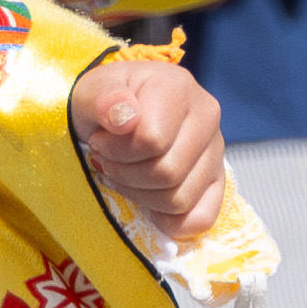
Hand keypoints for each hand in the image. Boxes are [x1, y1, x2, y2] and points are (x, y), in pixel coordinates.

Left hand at [71, 46, 228, 243]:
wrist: (117, 112)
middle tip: (107, 162)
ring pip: (179, 199)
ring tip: (124, 174)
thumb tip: (125, 119)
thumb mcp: (90, 92)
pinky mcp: (216, 181)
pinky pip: (200, 218)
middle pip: (168, 173)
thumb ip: (103, 100)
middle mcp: (207, 116)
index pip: (152, 140)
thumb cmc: (104, 103)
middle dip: (125, 175)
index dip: (117, 151)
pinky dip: (168, 220)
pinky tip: (147, 198)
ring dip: (140, 195)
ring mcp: (216, 151)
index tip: (99, 142)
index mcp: (178, 87)